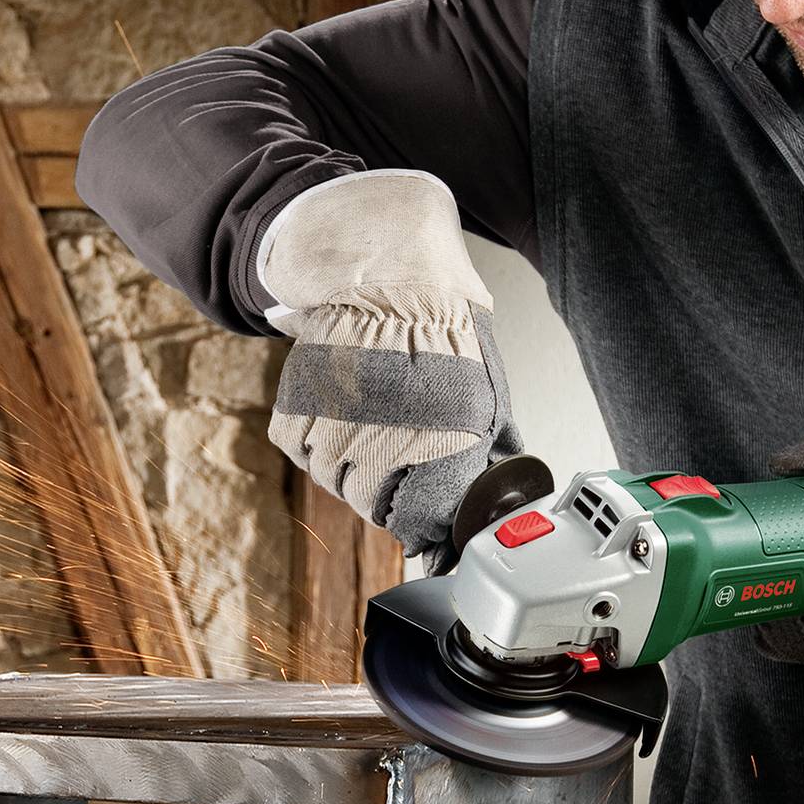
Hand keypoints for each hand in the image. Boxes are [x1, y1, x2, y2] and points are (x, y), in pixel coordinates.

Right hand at [260, 169, 518, 553]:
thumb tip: (505, 489)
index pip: (423, 524)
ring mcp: (334, 427)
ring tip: (373, 426)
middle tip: (403, 467)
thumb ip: (492, 447)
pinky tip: (343, 411)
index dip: (427, 535)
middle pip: (376, 511)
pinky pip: (304, 453)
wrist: (385, 266)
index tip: (431, 537)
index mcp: (441, 441)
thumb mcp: (486, 387)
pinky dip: (319, 442)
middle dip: (392, 500)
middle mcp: (383, 441)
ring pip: (337, 485)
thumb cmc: (442, 322)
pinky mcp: (298, 410)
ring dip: (354, 470)